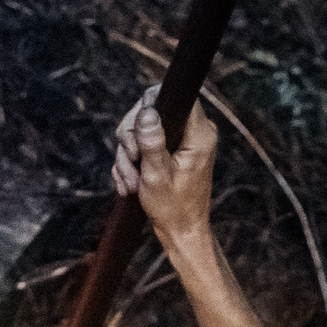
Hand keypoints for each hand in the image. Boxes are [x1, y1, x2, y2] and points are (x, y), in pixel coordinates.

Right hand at [110, 85, 219, 242]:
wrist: (180, 231)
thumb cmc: (173, 207)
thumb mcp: (156, 175)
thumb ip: (151, 142)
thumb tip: (146, 111)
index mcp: (198, 134)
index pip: (173, 94)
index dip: (148, 105)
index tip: (135, 133)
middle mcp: (193, 131)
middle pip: (151, 109)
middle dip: (131, 137)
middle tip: (131, 163)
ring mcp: (181, 140)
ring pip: (141, 128)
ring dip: (128, 156)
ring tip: (131, 182)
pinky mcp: (170, 149)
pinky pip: (143, 143)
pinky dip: (131, 163)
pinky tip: (130, 183)